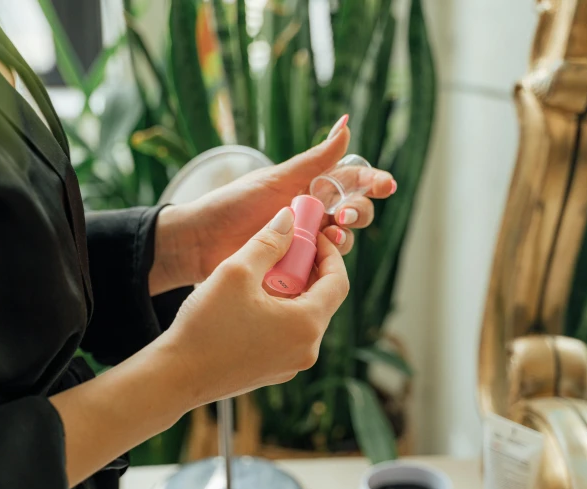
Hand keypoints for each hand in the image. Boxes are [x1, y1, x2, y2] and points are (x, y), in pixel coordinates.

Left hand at [156, 116, 395, 290]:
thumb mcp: (276, 179)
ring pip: (343, 240)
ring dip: (344, 238)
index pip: (352, 180)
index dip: (372, 182)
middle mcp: (313, 212)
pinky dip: (327, 262)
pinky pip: (324, 265)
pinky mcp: (298, 265)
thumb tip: (346, 125)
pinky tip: (319, 260)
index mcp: (310, 185)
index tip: (385, 185)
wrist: (201, 242)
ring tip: (329, 239)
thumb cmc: (233, 204)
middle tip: (344, 216)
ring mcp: (306, 240)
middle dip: (359, 212)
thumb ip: (315, 159)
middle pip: (355, 211)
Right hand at [164, 207, 348, 403]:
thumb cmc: (206, 326)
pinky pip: (288, 334)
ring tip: (262, 274)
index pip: (339, 281)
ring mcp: (291, 365)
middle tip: (283, 249)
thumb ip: (268, 241)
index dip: (329, 253)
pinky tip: (251, 301)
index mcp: (307, 325)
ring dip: (291, 290)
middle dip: (306, 270)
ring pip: (304, 316)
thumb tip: (289, 220)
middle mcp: (307, 349)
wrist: (176, 376)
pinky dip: (279, 312)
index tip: (311, 235)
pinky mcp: (274, 372)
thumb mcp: (237, 271)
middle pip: (322, 299)